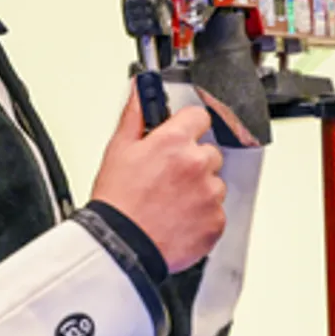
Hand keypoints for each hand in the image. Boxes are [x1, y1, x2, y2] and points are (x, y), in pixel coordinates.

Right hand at [91, 83, 225, 272]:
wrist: (121, 245)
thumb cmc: (118, 201)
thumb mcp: (118, 149)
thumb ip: (134, 114)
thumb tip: (140, 90)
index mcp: (174, 141)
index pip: (199, 117)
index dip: (187, 127)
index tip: (180, 136)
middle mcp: (197, 164)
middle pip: (209, 152)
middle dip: (193, 161)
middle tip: (168, 177)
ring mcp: (209, 194)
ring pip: (214, 183)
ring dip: (199, 189)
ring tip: (171, 201)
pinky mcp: (216, 222)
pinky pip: (216, 212)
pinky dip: (202, 215)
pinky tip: (178, 218)